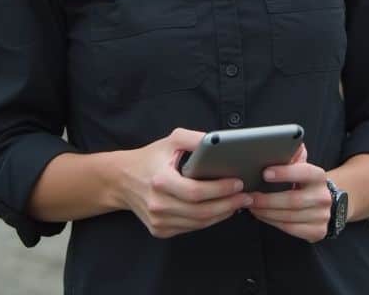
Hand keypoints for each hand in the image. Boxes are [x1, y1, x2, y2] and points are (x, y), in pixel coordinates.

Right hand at [118, 127, 251, 238]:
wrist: (121, 180)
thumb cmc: (150, 158)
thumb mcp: (171, 140)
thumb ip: (195, 139)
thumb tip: (221, 142)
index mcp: (160, 181)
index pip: (196, 192)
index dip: (220, 189)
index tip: (239, 182)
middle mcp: (157, 204)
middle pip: (200, 212)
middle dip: (228, 204)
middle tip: (247, 196)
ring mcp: (158, 221)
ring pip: (198, 223)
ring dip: (222, 214)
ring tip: (239, 203)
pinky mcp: (159, 230)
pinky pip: (190, 228)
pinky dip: (208, 221)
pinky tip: (221, 210)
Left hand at [247, 144, 332, 242]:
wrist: (326, 202)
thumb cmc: (305, 182)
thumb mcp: (302, 167)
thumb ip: (293, 156)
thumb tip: (279, 144)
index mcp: (319, 176)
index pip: (304, 172)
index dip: (284, 173)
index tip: (264, 173)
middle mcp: (323, 196)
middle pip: (292, 200)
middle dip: (267, 200)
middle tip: (249, 197)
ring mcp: (322, 216)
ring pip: (288, 217)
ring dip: (266, 213)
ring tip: (251, 206)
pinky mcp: (318, 231)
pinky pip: (290, 229)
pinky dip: (272, 222)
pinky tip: (262, 216)